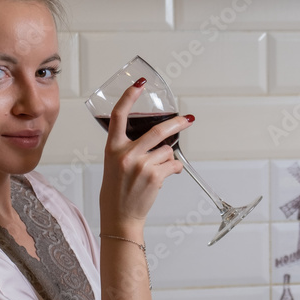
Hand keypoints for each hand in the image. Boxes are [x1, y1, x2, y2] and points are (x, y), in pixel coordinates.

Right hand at [99, 79, 186, 233]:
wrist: (119, 215)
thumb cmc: (117, 190)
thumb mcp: (114, 164)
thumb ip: (128, 147)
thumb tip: (156, 138)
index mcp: (112, 147)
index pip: (119, 115)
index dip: (129, 96)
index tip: (139, 84)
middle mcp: (126, 154)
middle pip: (158, 130)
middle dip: (177, 123)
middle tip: (187, 119)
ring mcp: (141, 165)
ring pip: (168, 151)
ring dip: (169, 158)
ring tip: (159, 170)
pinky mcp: (154, 176)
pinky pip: (174, 165)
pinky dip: (175, 169)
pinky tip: (167, 175)